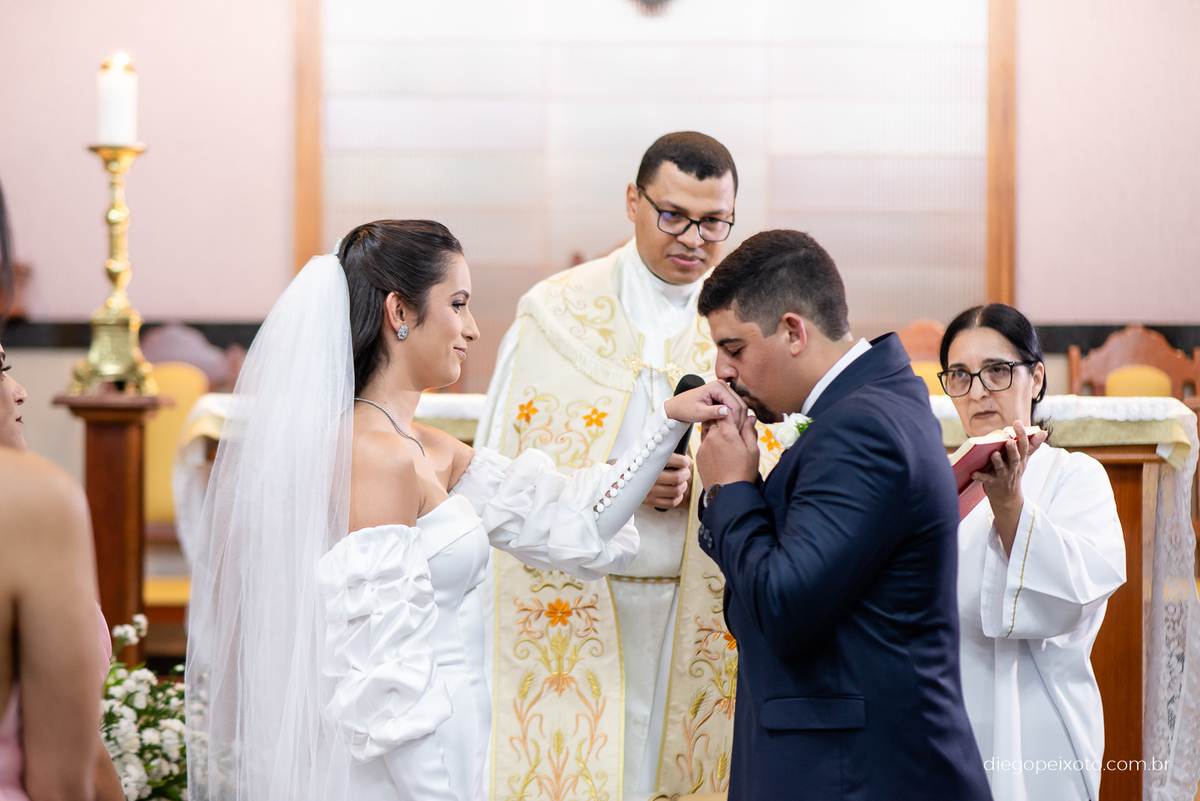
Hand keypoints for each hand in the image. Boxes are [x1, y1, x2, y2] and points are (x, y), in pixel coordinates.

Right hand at [642, 453, 691, 509]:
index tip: (685, 462)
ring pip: (676, 490)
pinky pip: (671, 503)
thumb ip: (666, 454)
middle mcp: (648, 477)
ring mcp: (648, 491)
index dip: (683, 461)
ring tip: (682, 482)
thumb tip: (689, 461)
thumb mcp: (647, 454)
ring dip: (684, 485)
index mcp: (648, 461)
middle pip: (677, 477)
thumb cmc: (638, 464)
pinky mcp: (649, 501)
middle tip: (685, 472)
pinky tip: (677, 493)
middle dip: (686, 474)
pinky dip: (678, 498)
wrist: (619, 477)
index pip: (672, 460)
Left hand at [664, 380, 747, 427]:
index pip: (735, 404)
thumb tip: (727, 411)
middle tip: (735, 433)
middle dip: (740, 420)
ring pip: (740, 406)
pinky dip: (735, 417)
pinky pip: (735, 407)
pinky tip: (730, 426)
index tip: (733, 431)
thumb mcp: (698, 412)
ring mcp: (725, 390)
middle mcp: (723, 385)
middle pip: (741, 404)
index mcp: (717, 386)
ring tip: (732, 431)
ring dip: (738, 419)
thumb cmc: (685, 408)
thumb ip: (713, 412)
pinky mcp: (725, 396)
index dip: (736, 419)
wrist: (678, 407)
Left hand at [697, 410, 759, 488]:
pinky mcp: (699, 455)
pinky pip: (704, 442)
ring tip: (726, 439)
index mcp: (726, 433)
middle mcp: (712, 436)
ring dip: (715, 430)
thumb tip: (750, 418)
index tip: (736, 416)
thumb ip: (750, 431)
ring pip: (707, 430)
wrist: (727, 492)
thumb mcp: (752, 450)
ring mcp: (703, 446)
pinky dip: (711, 442)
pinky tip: (719, 451)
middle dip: (723, 420)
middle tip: (732, 427)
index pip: (725, 412)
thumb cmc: (742, 472)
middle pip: (715, 419)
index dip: (731, 412)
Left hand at [974, 420, 1048, 554]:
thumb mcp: (1024, 460)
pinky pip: (985, 480)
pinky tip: (973, 473)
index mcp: (1020, 459)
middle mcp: (1013, 467)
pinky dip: (980, 477)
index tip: (1017, 422)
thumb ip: (1032, 445)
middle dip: (1013, 450)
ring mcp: (1003, 476)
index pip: (1023, 446)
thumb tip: (1044, 432)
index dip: (1021, 434)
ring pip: (1001, 468)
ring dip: (997, 461)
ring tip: (994, 454)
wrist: (1007, 498)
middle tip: (1010, 440)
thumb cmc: (1014, 473)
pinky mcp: (992, 483)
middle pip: (1014, 458)